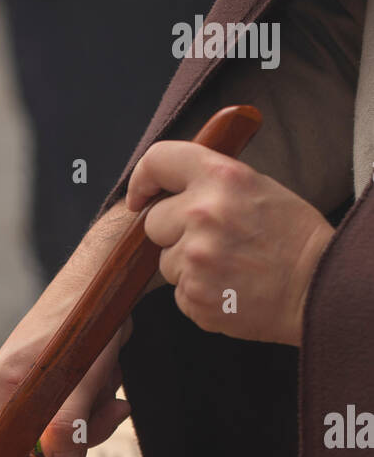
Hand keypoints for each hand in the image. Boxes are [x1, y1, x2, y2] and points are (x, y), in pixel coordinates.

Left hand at [127, 142, 333, 344]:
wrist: (316, 287)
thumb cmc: (292, 236)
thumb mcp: (258, 186)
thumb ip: (212, 182)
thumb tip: (171, 187)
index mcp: (220, 177)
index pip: (158, 161)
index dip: (142, 179)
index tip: (140, 197)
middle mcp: (202, 213)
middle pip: (154, 222)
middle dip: (174, 232)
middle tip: (212, 240)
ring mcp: (195, 258)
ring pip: (165, 261)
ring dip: (187, 265)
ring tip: (229, 266)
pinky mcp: (193, 296)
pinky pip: (179, 291)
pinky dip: (199, 292)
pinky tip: (230, 287)